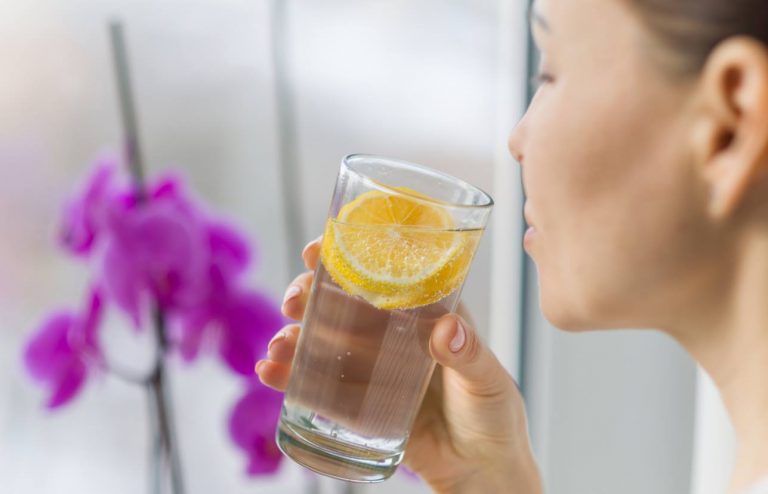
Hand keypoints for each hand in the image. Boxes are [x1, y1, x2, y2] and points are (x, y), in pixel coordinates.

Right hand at [257, 237, 542, 493]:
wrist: (481, 470)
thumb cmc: (494, 416)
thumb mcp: (487, 382)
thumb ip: (470, 356)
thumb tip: (446, 329)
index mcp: (425, 314)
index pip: (383, 276)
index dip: (348, 258)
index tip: (317, 251)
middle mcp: (392, 335)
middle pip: (342, 305)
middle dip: (311, 297)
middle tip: (294, 302)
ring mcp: (371, 370)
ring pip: (324, 343)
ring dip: (294, 338)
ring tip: (278, 347)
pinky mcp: (358, 405)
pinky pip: (320, 388)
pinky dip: (291, 378)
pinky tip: (270, 372)